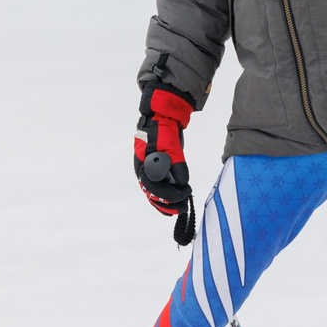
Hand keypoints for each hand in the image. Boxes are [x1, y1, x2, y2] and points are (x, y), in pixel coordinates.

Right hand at [132, 82, 195, 224]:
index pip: (153, 187)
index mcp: (143, 165)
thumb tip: (182, 183)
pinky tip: (173, 202)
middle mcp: (143, 171)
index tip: (182, 196)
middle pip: (152, 194)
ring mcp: (148, 170)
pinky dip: (165, 196)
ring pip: (154, 193)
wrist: (161, 117)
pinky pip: (158, 187)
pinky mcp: (154, 169)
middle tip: (182, 207)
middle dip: (167, 203)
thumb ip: (177, 164)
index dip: (168, 195)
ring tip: (179, 208)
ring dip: (166, 202)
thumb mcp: (171, 147)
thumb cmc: (163, 131)